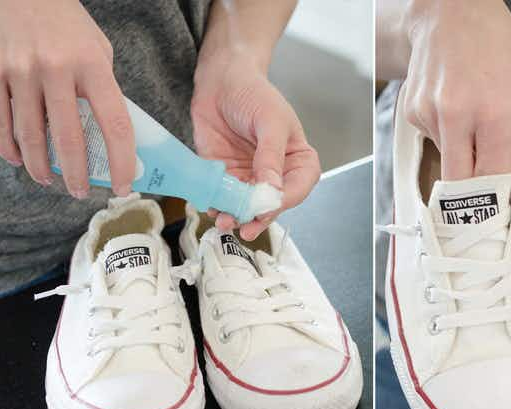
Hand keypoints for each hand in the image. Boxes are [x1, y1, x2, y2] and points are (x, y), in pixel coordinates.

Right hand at [0, 0, 134, 197]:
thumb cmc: (68, 25)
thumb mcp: (98, 52)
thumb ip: (103, 90)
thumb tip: (112, 134)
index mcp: (92, 66)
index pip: (115, 125)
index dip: (121, 162)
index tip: (123, 185)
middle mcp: (56, 70)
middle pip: (69, 140)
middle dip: (76, 175)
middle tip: (80, 192)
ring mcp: (21, 71)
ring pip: (30, 136)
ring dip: (41, 167)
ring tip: (50, 181)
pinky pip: (1, 121)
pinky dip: (9, 147)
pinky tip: (19, 160)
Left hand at [191, 56, 319, 240]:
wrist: (220, 80)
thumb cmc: (254, 93)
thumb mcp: (270, 121)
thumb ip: (271, 156)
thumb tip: (272, 189)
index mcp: (297, 160)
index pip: (298, 187)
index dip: (285, 201)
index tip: (268, 206)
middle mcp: (276, 174)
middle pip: (272, 204)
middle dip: (257, 217)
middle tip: (245, 227)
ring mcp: (250, 177)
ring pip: (246, 206)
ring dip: (235, 216)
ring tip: (224, 221)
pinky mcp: (225, 176)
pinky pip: (222, 198)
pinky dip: (217, 206)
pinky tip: (212, 209)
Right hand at [401, 0, 510, 182]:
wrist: (450, 11)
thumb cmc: (494, 47)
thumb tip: (508, 185)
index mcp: (493, 111)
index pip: (490, 179)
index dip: (495, 197)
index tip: (498, 204)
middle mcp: (456, 115)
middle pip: (459, 183)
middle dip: (472, 192)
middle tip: (483, 189)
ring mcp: (428, 114)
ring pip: (446, 162)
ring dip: (461, 155)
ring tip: (470, 119)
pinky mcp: (410, 113)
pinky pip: (433, 141)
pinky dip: (446, 135)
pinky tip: (452, 107)